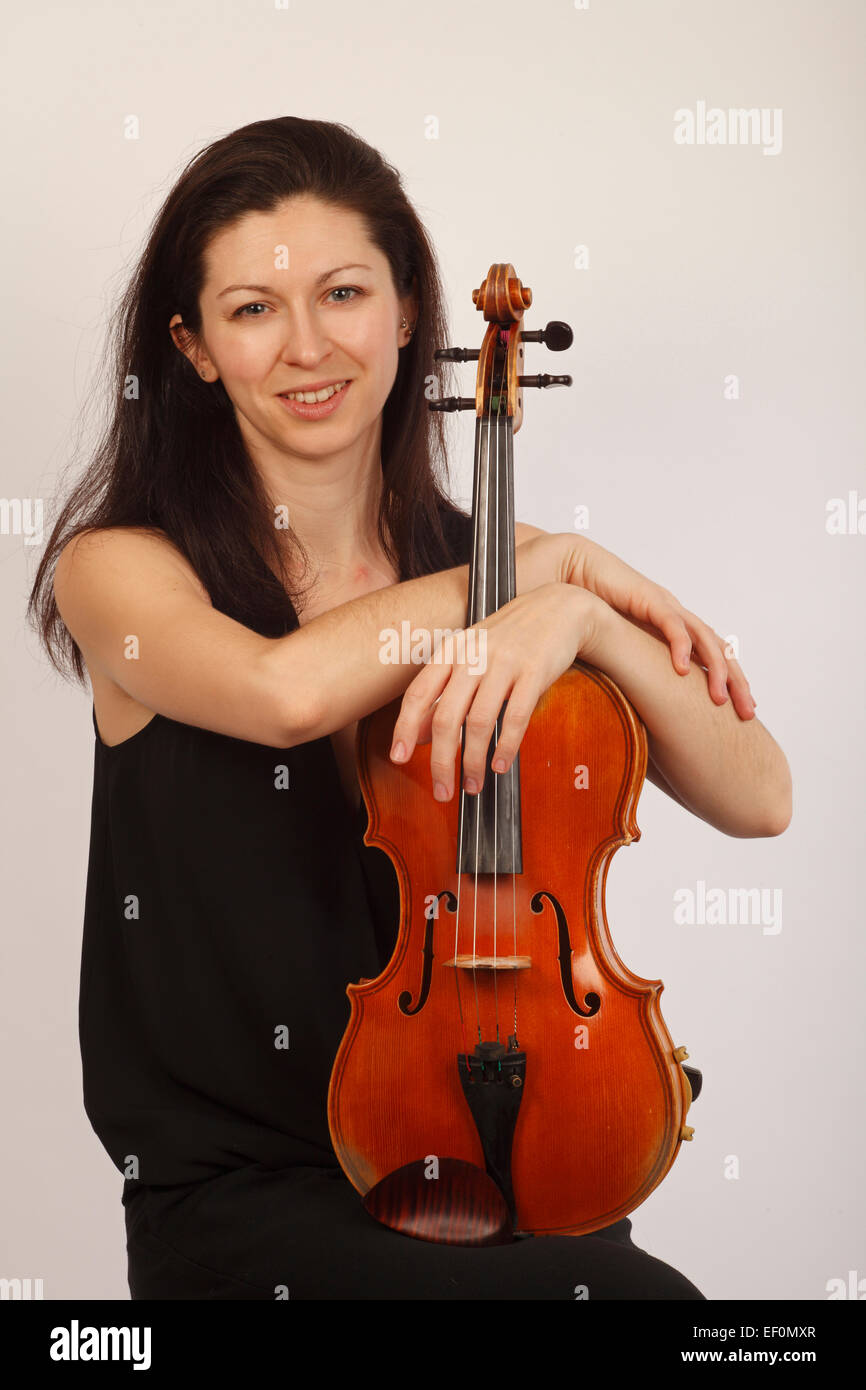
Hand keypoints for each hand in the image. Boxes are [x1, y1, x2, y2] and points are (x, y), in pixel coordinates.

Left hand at [389, 583, 603, 798]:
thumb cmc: (509, 638)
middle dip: (441, 761)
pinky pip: (515, 717)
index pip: (419, 694)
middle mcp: (472, 656)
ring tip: (473, 785)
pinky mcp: (534, 672)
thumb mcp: (470, 658)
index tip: (398, 758)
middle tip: (442, 791)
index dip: (404, 728)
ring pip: (478, 722)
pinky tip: (501, 765)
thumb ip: (444, 694)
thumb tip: (417, 737)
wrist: (557, 608)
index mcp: (451, 652)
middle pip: (445, 717)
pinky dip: (506, 746)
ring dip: (473, 761)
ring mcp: (504, 663)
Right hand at [557, 534, 755, 719]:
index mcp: (671, 629)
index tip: (739, 710)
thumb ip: (625, 669)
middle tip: (747, 712)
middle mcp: (675, 617)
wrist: (570, 566)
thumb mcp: (613, 645)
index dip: (728, 681)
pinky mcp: (647, 598)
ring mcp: (664, 606)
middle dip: (735, 681)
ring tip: (720, 698)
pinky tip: (682, 670)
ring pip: (704, 639)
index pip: (710, 656)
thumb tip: (626, 707)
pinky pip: (671, 624)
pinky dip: (680, 646)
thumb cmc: (588, 605)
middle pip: (718, 650)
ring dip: (716, 669)